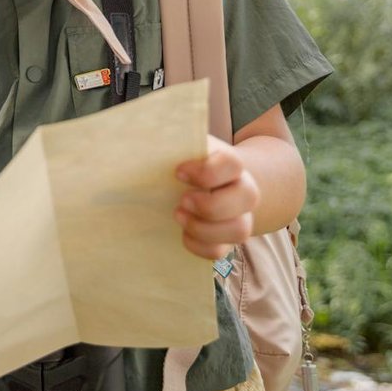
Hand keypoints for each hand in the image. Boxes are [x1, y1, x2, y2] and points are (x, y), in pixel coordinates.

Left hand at [174, 135, 259, 261]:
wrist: (200, 182)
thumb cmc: (185, 161)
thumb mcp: (182, 147)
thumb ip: (173, 143)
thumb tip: (143, 139)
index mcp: (229, 162)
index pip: (233, 164)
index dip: (207, 172)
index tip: (177, 172)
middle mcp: (241, 189)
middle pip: (248, 197)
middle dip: (210, 204)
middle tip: (182, 200)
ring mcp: (238, 216)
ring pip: (240, 230)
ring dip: (204, 228)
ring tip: (178, 215)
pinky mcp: (225, 239)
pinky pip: (220, 252)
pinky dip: (199, 246)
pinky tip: (181, 234)